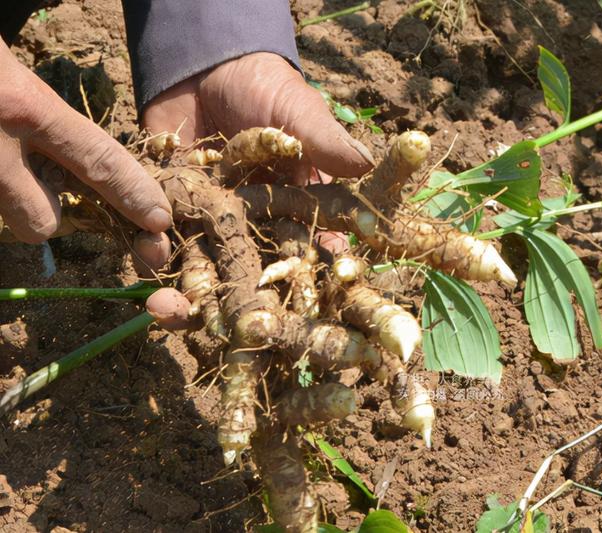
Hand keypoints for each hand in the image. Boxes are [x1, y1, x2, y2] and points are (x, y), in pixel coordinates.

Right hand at [0, 40, 171, 243]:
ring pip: (6, 220)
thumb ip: (44, 119)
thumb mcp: (10, 74)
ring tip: (0, 155)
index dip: (134, 194)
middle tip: (34, 181)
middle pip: (43, 223)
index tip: (159, 219)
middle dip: (48, 214)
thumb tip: (75, 168)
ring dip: (9, 201)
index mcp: (22, 104)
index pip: (98, 160)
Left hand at [139, 52, 375, 328]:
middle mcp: (250, 226)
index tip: (302, 311)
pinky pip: (157, 236)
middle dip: (238, 305)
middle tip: (231, 336)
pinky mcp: (169, 207)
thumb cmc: (266, 90)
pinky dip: (148, 249)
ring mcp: (207, 220)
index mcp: (289, 211)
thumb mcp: (298, 114)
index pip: (302, 253)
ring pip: (199, 266)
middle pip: (247, 274)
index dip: (303, 282)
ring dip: (185, 291)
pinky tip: (145, 260)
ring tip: (170, 309)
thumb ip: (323, 142)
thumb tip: (367, 166)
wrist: (206, 64)